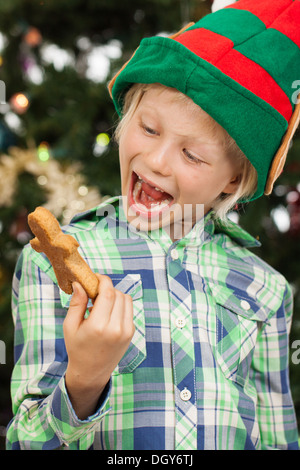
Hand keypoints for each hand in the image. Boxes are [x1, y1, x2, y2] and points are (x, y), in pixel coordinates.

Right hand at [63, 274, 133, 418]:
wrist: (91, 372)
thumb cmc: (77, 348)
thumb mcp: (70, 326)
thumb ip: (76, 303)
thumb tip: (80, 283)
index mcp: (98, 326)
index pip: (108, 293)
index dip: (103, 280)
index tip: (95, 277)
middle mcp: (116, 328)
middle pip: (118, 294)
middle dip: (107, 288)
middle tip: (95, 293)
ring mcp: (126, 331)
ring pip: (126, 299)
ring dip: (115, 295)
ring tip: (101, 304)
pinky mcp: (131, 333)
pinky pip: (128, 309)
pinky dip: (119, 305)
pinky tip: (108, 313)